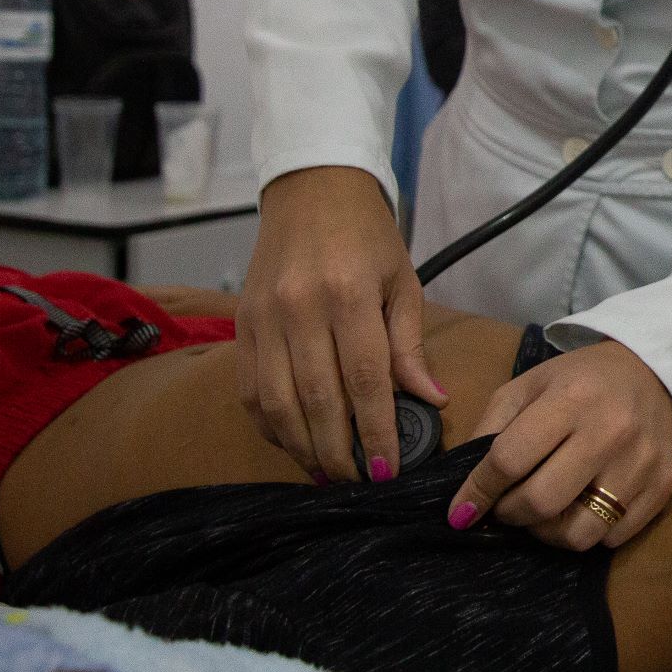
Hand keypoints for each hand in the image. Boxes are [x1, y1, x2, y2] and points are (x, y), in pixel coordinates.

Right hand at [237, 166, 447, 482]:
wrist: (311, 189)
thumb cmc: (367, 236)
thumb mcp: (402, 281)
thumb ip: (409, 345)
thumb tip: (431, 400)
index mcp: (348, 293)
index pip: (365, 380)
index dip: (376, 432)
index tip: (387, 471)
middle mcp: (300, 307)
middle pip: (318, 400)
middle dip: (340, 452)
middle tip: (359, 482)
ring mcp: (264, 317)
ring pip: (277, 403)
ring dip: (303, 447)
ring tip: (328, 472)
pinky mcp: (240, 324)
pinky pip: (250, 390)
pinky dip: (271, 425)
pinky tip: (294, 442)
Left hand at [445, 340, 671, 551]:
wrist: (652, 371)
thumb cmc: (578, 381)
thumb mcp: (527, 386)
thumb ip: (491, 430)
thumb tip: (466, 493)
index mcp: (571, 399)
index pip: (509, 460)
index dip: (478, 492)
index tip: (461, 513)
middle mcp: (610, 431)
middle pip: (542, 503)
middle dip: (511, 515)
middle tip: (507, 508)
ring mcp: (641, 462)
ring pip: (579, 534)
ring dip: (548, 533)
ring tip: (544, 513)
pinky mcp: (664, 485)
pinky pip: (613, 538)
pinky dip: (589, 533)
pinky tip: (582, 508)